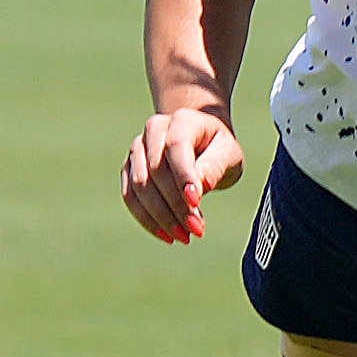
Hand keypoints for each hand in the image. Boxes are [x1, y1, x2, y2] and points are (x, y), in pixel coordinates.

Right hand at [121, 109, 244, 244]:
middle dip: (176, 205)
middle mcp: (154, 130)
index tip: (196, 204)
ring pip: (139, 186)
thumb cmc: (217, 149)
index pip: (176, 146)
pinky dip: (147, 219)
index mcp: (182, 120)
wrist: (200, 142)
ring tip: (184, 236)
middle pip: (156, 170)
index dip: (183, 176)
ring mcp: (137, 149)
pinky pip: (130, 197)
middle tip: (197, 230)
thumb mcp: (228, 154)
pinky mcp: (129, 169)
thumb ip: (214, 166)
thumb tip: (199, 186)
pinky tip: (166, 235)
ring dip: (161, 216)